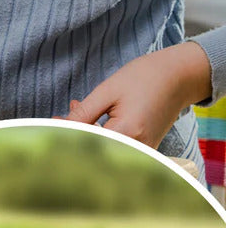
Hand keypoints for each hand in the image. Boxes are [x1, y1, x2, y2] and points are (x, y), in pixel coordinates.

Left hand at [61, 42, 212, 149]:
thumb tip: (58, 126)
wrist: (179, 76)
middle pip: (94, 148)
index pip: (86, 142)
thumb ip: (83, 113)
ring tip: (77, 107)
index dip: (64, 134)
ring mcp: (144, 150)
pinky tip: (93, 117)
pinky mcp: (145, 148)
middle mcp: (138, 148)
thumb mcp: (107, 91)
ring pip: (104, 147)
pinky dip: (100, 132)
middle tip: (64, 112)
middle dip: (74, 132)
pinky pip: (117, 145)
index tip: (48, 124)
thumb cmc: (144, 78)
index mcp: (128, 133)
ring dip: (86, 131)